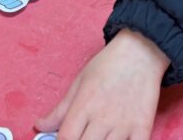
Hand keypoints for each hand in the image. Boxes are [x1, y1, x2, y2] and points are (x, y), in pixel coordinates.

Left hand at [35, 29, 166, 139]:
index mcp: (84, 106)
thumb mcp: (79, 82)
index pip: (66, 138)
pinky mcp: (142, 127)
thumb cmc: (108, 64)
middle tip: (81, 137)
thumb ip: (60, 109)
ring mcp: (123, 124)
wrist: (141, 51)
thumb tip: (40, 125)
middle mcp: (102, 118)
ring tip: (97, 138)